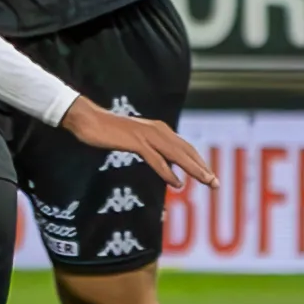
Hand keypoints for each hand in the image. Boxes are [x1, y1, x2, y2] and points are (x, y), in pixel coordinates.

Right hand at [71, 103, 210, 192]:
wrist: (88, 119)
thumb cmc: (108, 131)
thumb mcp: (135, 141)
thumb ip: (152, 151)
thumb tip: (167, 167)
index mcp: (159, 129)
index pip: (185, 148)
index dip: (199, 162)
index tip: (210, 177)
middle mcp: (158, 130)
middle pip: (186, 151)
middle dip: (202, 168)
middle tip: (215, 184)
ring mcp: (147, 135)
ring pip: (176, 155)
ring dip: (193, 169)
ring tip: (206, 182)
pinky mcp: (135, 141)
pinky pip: (156, 159)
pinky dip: (168, 171)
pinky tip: (177, 183)